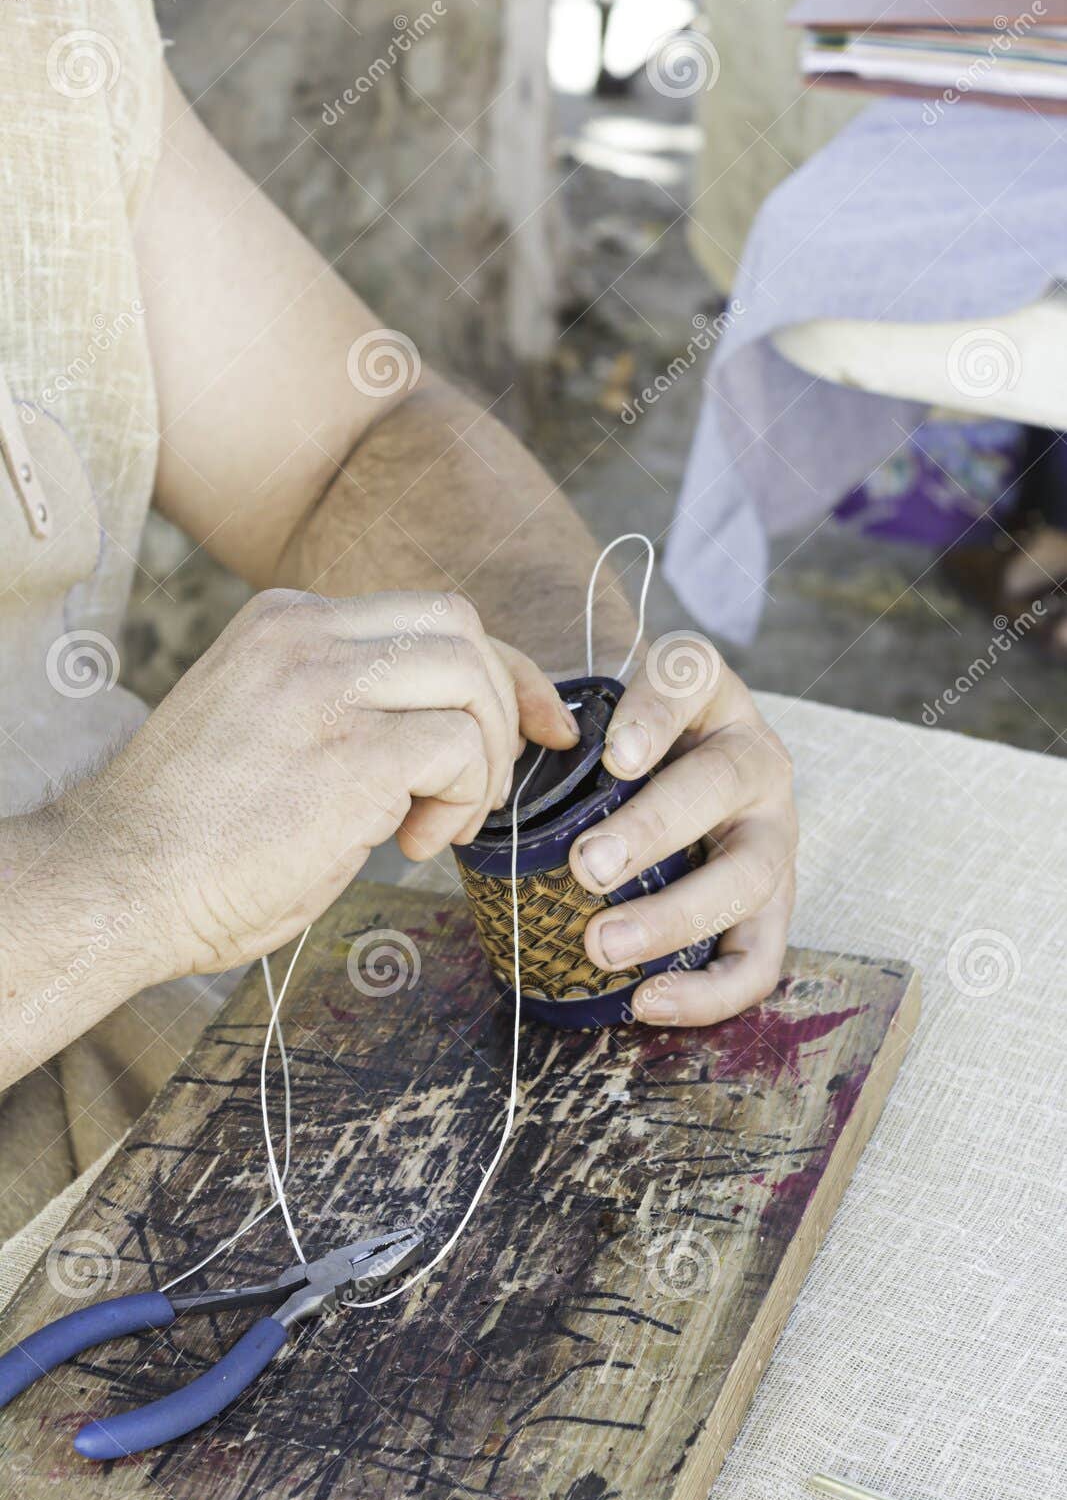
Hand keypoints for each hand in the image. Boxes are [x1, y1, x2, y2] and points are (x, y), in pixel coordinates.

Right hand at [87, 589, 577, 977]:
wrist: (117, 882)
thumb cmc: (191, 834)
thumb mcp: (268, 730)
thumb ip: (343, 707)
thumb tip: (444, 735)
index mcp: (286, 624)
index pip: (428, 616)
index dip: (501, 670)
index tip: (538, 726)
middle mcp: (307, 636)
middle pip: (462, 630)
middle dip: (505, 707)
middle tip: (481, 790)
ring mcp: (327, 688)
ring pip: (471, 680)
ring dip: (483, 761)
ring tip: (438, 823)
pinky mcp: (353, 753)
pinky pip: (460, 749)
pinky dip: (462, 800)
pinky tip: (412, 843)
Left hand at [569, 635, 796, 1025]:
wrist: (679, 784)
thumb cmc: (615, 752)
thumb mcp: (593, 714)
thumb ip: (548, 717)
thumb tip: (506, 751)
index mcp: (707, 695)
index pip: (690, 678)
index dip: (656, 714)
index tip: (613, 755)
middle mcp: (754, 757)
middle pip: (723, 782)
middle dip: (654, 828)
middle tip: (586, 866)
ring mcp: (773, 833)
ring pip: (747, 875)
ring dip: (674, 915)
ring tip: (603, 944)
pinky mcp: (774, 905)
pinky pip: (759, 958)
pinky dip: (709, 990)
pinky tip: (649, 1002)